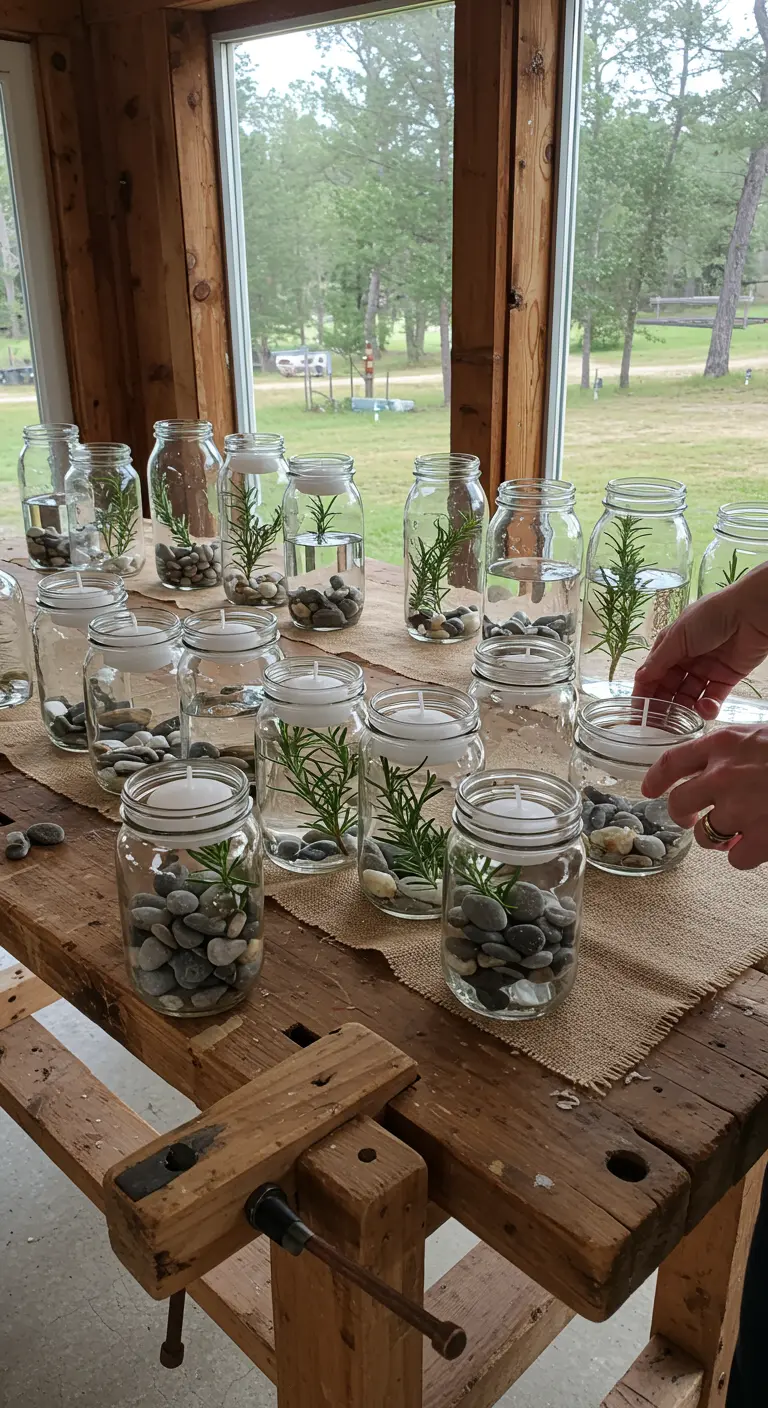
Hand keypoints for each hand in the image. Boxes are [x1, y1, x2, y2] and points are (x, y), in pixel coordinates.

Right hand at [633, 567, 767, 718]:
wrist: (751, 613)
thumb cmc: (710, 616)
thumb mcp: (677, 636)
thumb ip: (659, 661)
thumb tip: (640, 679)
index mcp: (671, 645)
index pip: (653, 673)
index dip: (645, 692)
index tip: (638, 712)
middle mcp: (686, 658)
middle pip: (669, 687)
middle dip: (663, 705)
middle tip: (658, 724)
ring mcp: (706, 669)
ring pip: (690, 696)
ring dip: (685, 708)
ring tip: (682, 719)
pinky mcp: (726, 678)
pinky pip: (713, 698)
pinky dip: (708, 706)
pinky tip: (705, 708)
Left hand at [642, 724, 767, 868]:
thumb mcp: (761, 736)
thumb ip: (735, 750)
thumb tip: (714, 770)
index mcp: (723, 744)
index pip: (672, 761)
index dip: (655, 778)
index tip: (648, 790)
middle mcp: (723, 775)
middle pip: (680, 803)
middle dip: (682, 816)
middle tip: (693, 821)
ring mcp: (741, 808)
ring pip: (707, 836)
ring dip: (718, 838)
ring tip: (737, 833)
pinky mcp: (762, 837)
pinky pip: (736, 859)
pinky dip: (745, 856)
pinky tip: (759, 845)